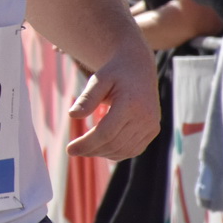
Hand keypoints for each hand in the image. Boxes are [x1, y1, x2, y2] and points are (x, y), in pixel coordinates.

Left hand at [65, 44, 159, 159]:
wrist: (138, 68)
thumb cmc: (114, 73)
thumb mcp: (98, 80)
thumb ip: (87, 98)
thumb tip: (72, 115)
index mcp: (131, 103)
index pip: (105, 133)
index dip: (86, 144)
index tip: (69, 149)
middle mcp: (145, 117)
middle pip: (113, 144)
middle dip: (91, 150)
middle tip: (73, 150)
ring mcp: (152, 125)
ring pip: (123, 150)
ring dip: (102, 153)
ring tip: (85, 148)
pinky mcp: (153, 130)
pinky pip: (133, 150)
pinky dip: (115, 153)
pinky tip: (101, 148)